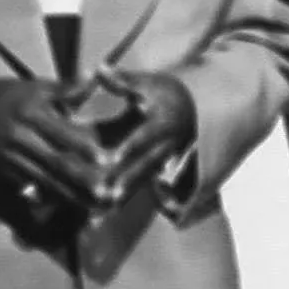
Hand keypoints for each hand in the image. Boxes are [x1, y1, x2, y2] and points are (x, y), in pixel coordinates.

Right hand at [0, 79, 110, 211]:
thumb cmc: (4, 97)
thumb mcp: (31, 87)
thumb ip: (63, 89)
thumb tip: (92, 79)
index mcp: (28, 114)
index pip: (58, 132)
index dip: (81, 147)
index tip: (104, 158)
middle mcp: (20, 139)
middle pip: (53, 162)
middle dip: (80, 178)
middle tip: (105, 190)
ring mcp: (11, 159)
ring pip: (45, 180)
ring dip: (70, 194)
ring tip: (94, 204)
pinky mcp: (6, 173)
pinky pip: (31, 187)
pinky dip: (51, 197)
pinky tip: (71, 205)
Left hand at [91, 67, 195, 205]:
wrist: (191, 111)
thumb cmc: (164, 92)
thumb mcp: (147, 83)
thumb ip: (122, 80)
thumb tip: (99, 69)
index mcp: (162, 125)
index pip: (144, 137)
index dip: (130, 146)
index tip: (113, 156)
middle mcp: (163, 149)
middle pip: (143, 169)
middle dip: (126, 183)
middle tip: (108, 196)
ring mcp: (158, 165)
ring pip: (138, 185)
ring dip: (120, 199)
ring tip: (99, 216)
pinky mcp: (150, 174)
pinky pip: (133, 191)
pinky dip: (117, 204)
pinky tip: (97, 219)